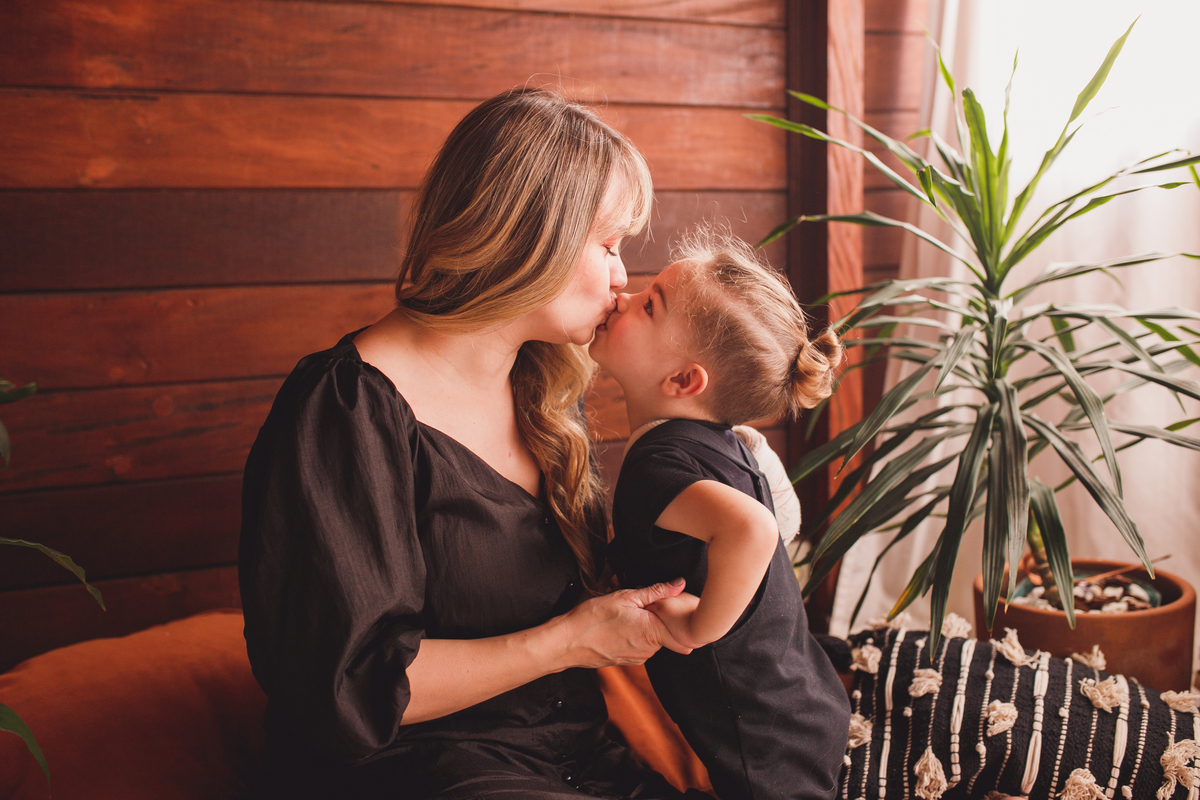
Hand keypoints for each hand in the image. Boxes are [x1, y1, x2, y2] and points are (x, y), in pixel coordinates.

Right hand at [558, 578, 691, 668]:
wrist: (567, 642)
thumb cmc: (591, 620)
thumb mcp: (625, 597)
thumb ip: (656, 591)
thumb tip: (678, 584)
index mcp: (652, 632)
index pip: (683, 632)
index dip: (678, 617)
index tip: (670, 606)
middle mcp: (648, 650)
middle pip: (664, 631)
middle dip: (655, 616)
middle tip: (639, 603)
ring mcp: (637, 658)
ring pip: (650, 637)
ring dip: (642, 624)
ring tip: (624, 613)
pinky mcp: (626, 661)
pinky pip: (638, 645)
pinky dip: (632, 634)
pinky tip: (617, 625)